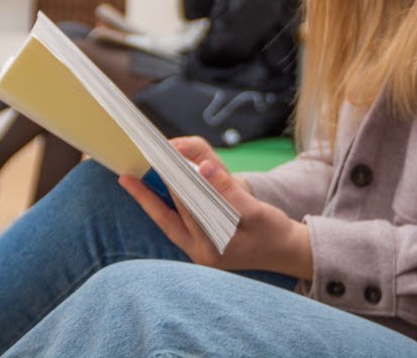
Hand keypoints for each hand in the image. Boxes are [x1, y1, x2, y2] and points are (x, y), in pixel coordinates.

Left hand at [119, 136, 312, 278]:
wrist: (285, 252)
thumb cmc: (274, 232)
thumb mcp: (256, 210)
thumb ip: (229, 190)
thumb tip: (204, 167)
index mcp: (216, 248)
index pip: (188, 209)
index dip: (173, 183)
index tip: (159, 162)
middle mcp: (202, 254)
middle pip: (172, 216)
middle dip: (153, 192)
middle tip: (133, 170)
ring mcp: (198, 252)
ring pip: (168, 222)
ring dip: (151, 200)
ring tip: (130, 180)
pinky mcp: (198, 247)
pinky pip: (174, 225)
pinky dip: (164, 207)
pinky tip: (150, 192)